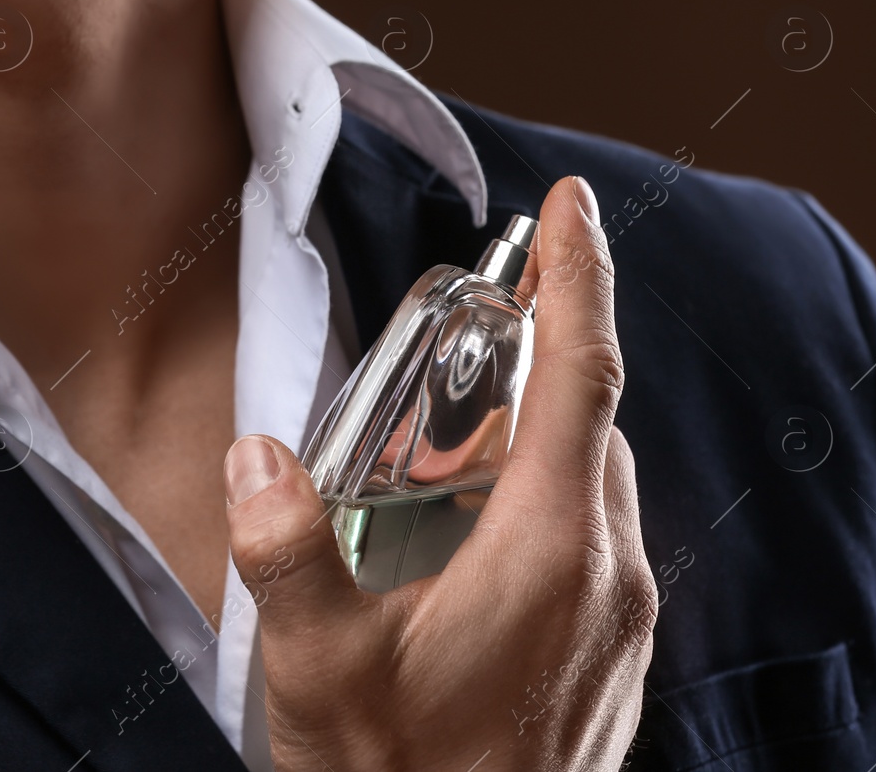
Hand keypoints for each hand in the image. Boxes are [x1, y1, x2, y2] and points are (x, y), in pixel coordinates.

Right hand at [224, 175, 655, 770]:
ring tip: (462, 426)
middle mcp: (609, 577)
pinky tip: (477, 531)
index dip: (580, 279)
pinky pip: (595, 543)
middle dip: (547, 352)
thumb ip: (284, 550)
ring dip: (545, 432)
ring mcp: (620, 626)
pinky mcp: (610, 663)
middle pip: (593, 424)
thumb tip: (256, 457)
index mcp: (554, 552)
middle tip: (486, 317)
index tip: (574, 207)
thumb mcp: (319, 668)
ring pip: (597, 484)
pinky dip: (549, 498)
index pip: (582, 377)